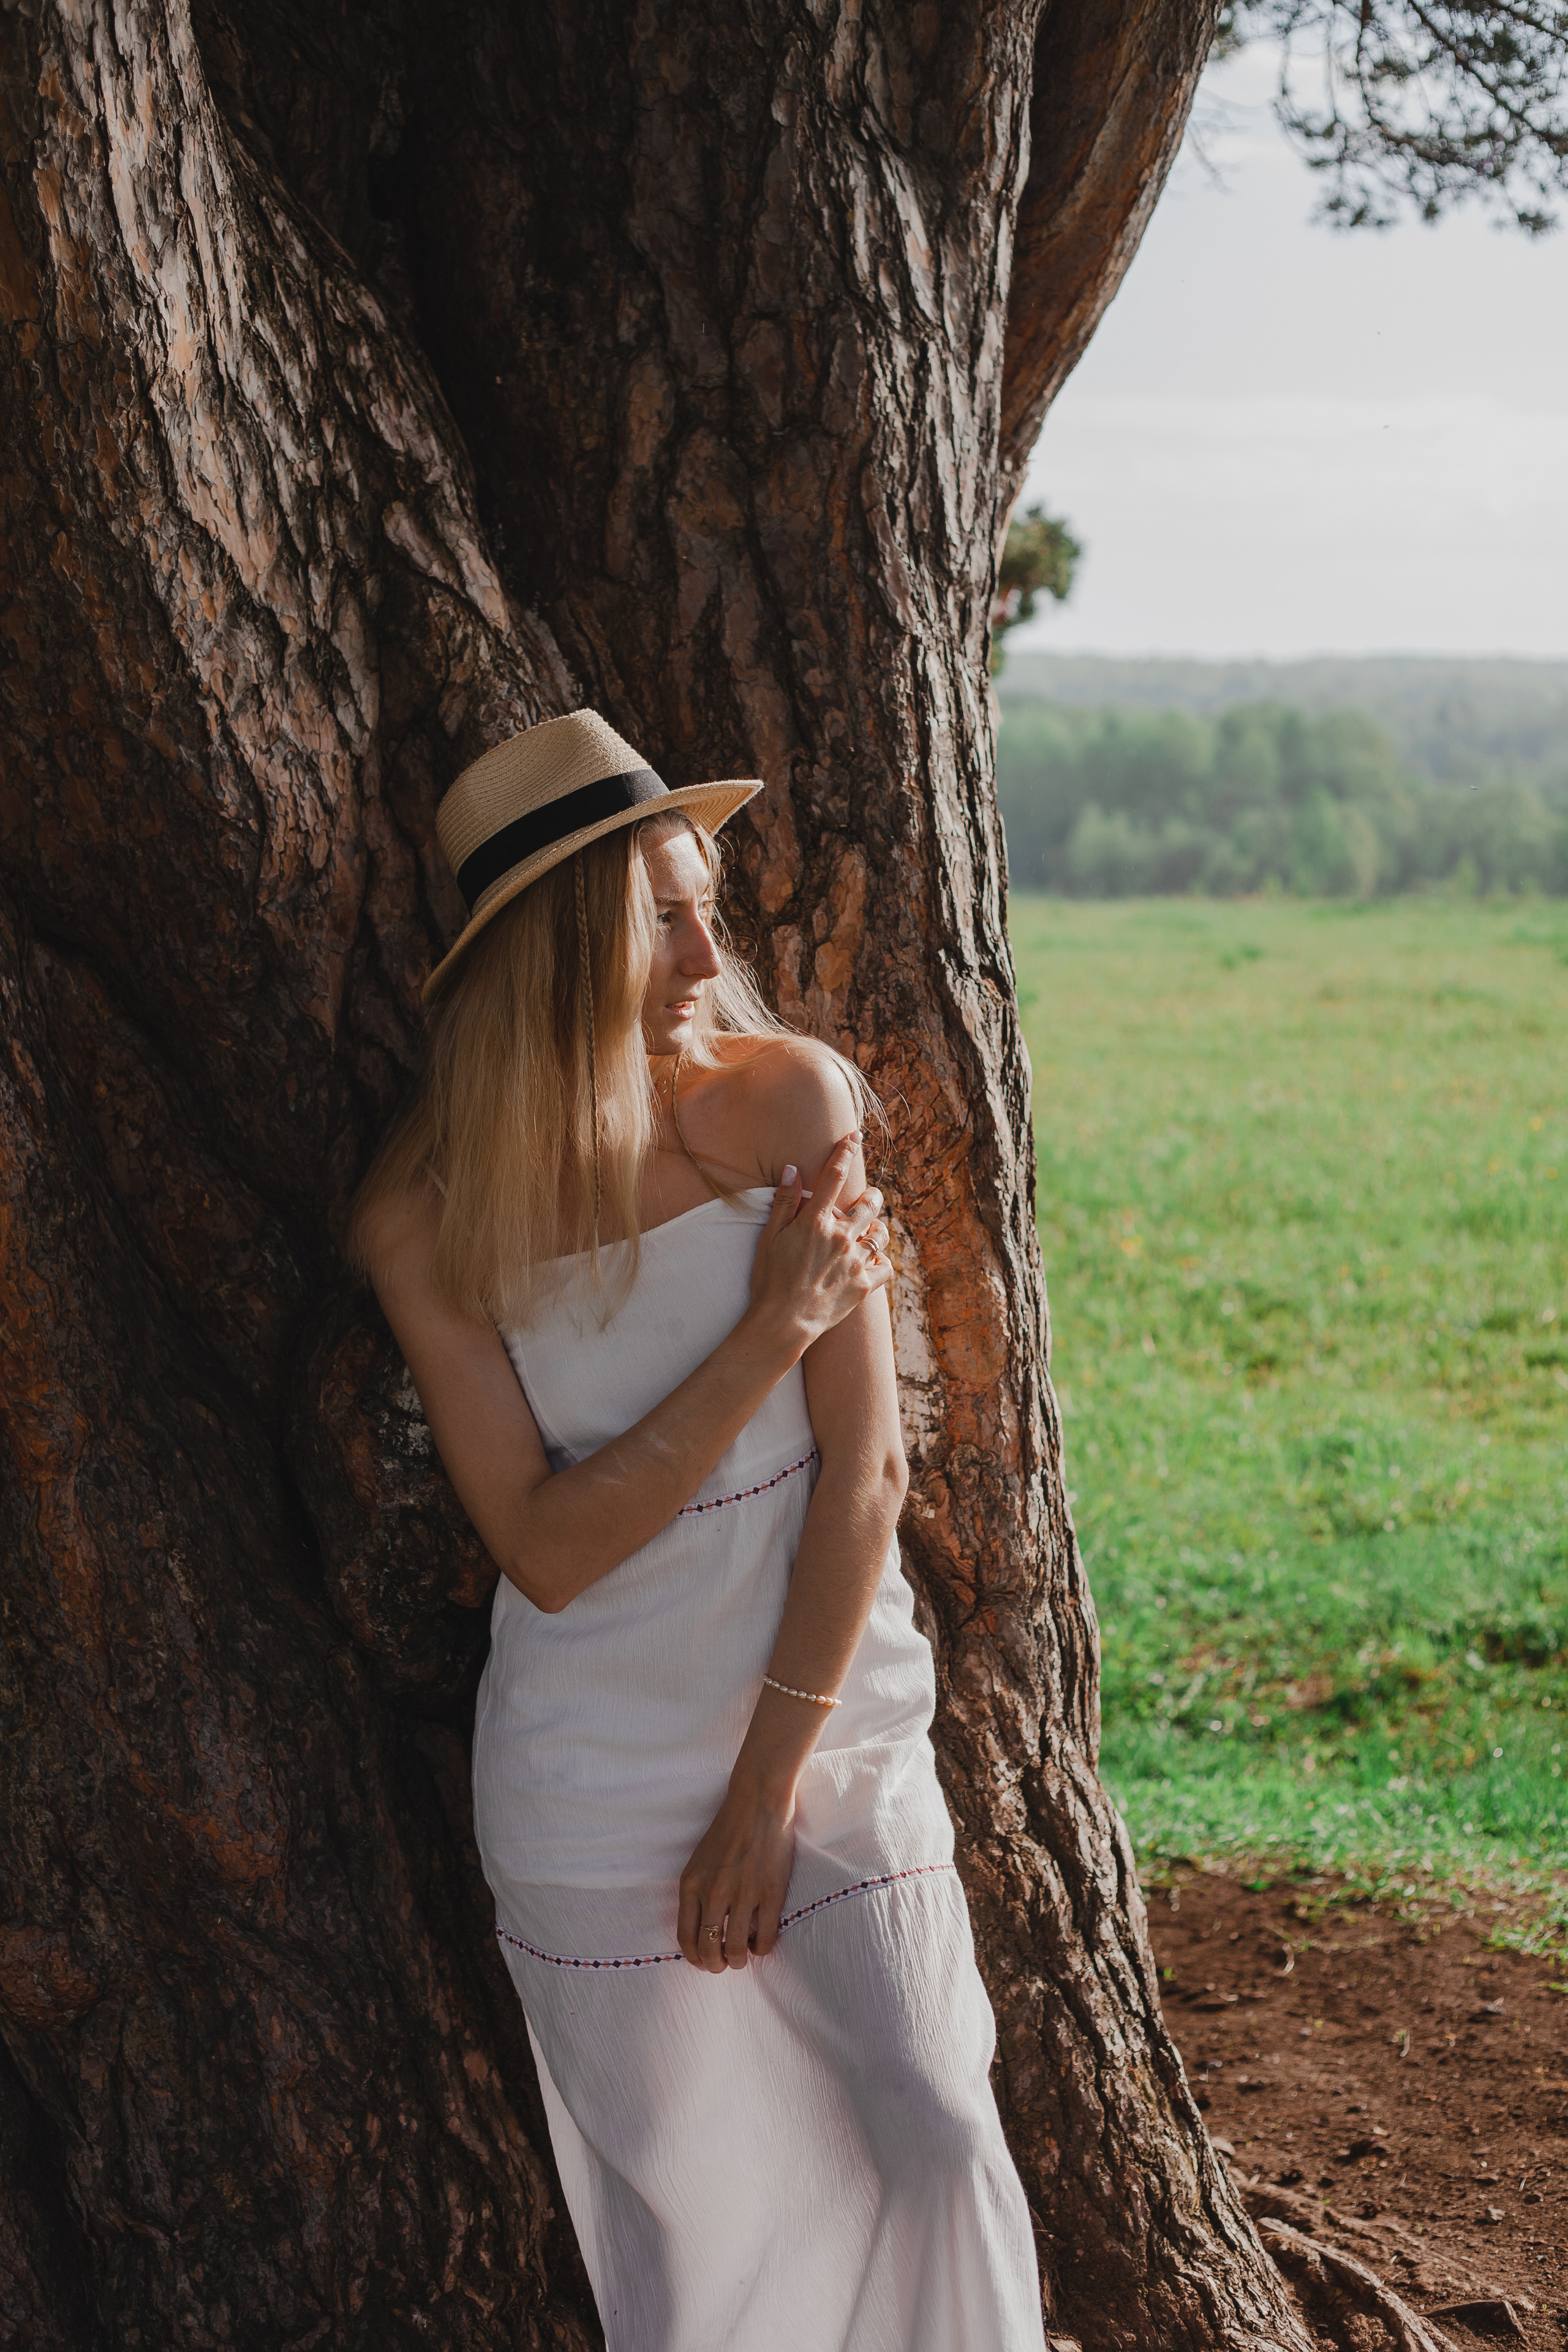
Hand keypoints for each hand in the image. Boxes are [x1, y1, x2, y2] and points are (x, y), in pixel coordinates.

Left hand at [677, 1773, 795, 1972]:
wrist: (758, 1802)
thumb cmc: (728, 1829)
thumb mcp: (700, 1860)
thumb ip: (698, 1891)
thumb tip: (703, 1928)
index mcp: (691, 1884)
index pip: (685, 1937)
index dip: (694, 1957)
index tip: (703, 1961)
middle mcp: (714, 1893)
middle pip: (708, 1949)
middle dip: (716, 1965)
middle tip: (724, 1964)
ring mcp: (743, 1895)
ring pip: (735, 1949)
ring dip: (738, 1960)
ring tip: (743, 1957)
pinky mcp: (770, 1893)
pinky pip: (764, 1938)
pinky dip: (762, 1949)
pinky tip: (762, 1945)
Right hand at [747, 1134, 890, 1355]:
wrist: (782, 1324)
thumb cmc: (769, 1281)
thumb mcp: (768, 1238)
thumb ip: (783, 1202)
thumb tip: (791, 1169)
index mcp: (815, 1222)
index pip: (834, 1176)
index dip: (845, 1151)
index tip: (855, 1135)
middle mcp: (840, 1237)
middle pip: (869, 1203)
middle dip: (871, 1196)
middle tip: (866, 1200)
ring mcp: (854, 1261)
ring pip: (880, 1233)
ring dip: (876, 1228)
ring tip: (868, 1232)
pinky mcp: (863, 1285)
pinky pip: (885, 1266)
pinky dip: (882, 1261)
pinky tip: (872, 1261)